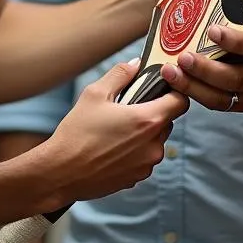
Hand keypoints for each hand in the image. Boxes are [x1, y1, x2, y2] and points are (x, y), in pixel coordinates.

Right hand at [44, 60, 187, 202]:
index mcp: (148, 120)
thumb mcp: (95, 93)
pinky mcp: (137, 178)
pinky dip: (135, 150)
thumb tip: (136, 64)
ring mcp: (147, 165)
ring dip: (144, 132)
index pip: (181, 102)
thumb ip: (121, 74)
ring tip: (117, 129)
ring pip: (156, 140)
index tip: (162, 88)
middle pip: (168, 121)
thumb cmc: (78, 132)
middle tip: (129, 107)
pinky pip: (144, 158)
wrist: (61, 172)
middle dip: (154, 111)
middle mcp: (154, 145)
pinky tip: (113, 147)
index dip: (175, 92)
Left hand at [160, 13, 242, 112]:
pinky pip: (218, 104)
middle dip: (206, 70)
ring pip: (223, 98)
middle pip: (236, 78)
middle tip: (181, 58)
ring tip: (168, 73)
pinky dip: (195, 95)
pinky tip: (174, 83)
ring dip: (193, 87)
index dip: (236, 41)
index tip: (211, 30)